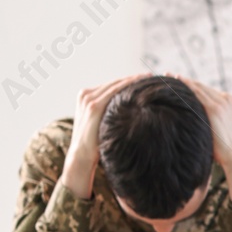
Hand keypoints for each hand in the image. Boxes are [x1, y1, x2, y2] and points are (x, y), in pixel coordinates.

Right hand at [60, 74, 146, 199]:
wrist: (81, 156)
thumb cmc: (95, 143)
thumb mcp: (101, 122)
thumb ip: (110, 112)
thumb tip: (133, 109)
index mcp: (86, 96)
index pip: (111, 85)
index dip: (128, 81)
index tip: (145, 78)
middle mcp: (86, 95)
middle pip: (114, 83)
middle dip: (133, 78)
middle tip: (151, 75)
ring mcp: (89, 99)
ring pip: (115, 85)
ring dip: (133, 80)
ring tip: (149, 78)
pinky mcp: (94, 107)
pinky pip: (114, 92)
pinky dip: (127, 87)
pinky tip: (140, 86)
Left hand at [175, 75, 231, 206]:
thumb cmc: (226, 149)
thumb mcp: (221, 129)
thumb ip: (211, 119)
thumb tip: (193, 120)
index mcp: (230, 102)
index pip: (207, 91)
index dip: (192, 85)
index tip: (178, 80)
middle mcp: (227, 100)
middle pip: (202, 86)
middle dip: (185, 80)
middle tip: (168, 74)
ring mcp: (222, 103)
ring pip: (198, 87)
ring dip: (183, 81)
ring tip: (167, 76)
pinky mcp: (215, 109)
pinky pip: (197, 93)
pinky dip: (186, 85)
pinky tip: (175, 81)